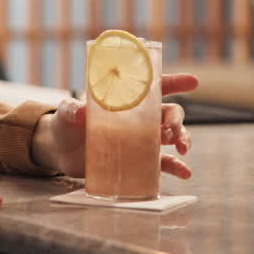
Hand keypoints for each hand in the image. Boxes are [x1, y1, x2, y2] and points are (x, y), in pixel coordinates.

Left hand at [29, 72, 198, 178]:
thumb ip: (73, 110)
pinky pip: (162, 163)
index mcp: (126, 100)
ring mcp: (140, 140)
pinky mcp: (137, 160)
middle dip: (176, 120)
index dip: (174, 82)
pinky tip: (185, 172)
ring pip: (171, 137)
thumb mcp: (67, 112)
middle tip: (171, 131)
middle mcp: (139, 118)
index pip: (153, 87)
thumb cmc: (66, 122)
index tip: (192, 81)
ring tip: (182, 149)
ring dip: (182, 140)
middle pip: (169, 114)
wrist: (61, 150)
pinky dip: (175, 167)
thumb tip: (81, 113)